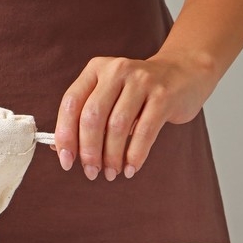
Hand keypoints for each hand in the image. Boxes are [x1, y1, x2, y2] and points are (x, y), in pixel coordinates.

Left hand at [53, 54, 217, 180]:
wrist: (184, 72)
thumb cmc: (137, 92)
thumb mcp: (108, 96)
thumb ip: (84, 118)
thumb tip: (59, 149)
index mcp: (95, 70)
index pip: (71, 103)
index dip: (65, 135)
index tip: (66, 161)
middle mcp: (116, 70)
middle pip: (92, 117)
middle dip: (88, 151)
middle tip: (91, 172)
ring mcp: (142, 81)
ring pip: (117, 126)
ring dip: (111, 156)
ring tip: (111, 173)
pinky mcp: (163, 95)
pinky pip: (145, 131)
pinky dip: (135, 154)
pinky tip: (131, 168)